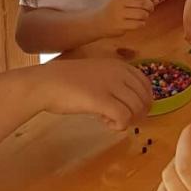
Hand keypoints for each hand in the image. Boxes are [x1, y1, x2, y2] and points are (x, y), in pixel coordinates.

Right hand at [36, 58, 150, 130]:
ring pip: (137, 108)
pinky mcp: (102, 101)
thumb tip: (128, 100)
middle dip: (138, 113)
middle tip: (123, 120)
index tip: (133, 110)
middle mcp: (119, 73)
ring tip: (109, 119)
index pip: (146, 84)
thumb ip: (113, 82)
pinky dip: (119, 125)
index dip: (144, 100)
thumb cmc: (66, 80)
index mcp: (119, 65)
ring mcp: (111, 86)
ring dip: (127, 119)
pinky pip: (124, 117)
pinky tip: (106, 123)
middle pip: (144, 98)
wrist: (45, 83)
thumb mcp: (95, 73)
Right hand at [103, 0, 155, 34]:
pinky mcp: (120, 25)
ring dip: (146, 15)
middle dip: (150, 6)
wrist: (99, 22)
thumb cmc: (115, 9)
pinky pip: (138, 24)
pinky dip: (142, 24)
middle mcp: (119, 1)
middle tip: (151, 9)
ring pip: (141, 14)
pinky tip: (139, 23)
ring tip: (143, 16)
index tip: (154, 0)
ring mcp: (119, 14)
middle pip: (142, 2)